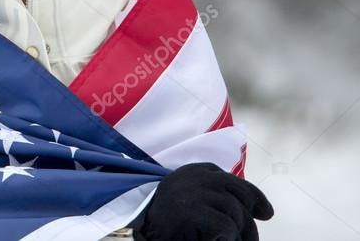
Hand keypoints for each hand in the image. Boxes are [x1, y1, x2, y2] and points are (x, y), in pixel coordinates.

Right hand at [130, 162, 273, 240]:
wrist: (138, 227)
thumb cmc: (167, 220)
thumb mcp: (191, 199)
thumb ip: (215, 195)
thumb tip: (259, 211)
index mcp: (194, 171)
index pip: (234, 181)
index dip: (254, 198)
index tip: (265, 214)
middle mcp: (195, 177)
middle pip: (240, 193)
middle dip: (249, 219)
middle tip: (249, 240)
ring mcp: (194, 192)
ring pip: (235, 212)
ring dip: (237, 233)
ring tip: (225, 240)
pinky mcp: (193, 210)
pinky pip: (226, 227)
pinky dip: (226, 239)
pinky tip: (213, 240)